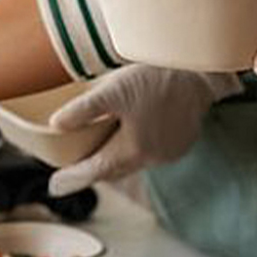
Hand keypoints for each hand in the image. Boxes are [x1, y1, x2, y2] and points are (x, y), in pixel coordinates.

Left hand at [47, 65, 241, 196]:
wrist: (203, 70)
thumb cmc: (158, 76)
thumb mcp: (114, 89)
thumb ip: (84, 109)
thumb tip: (56, 125)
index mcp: (133, 150)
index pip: (95, 171)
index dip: (72, 179)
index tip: (54, 186)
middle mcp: (153, 157)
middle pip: (115, 170)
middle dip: (92, 171)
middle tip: (71, 172)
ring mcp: (171, 151)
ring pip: (134, 161)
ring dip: (115, 159)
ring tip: (98, 154)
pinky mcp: (182, 141)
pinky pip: (153, 152)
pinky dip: (136, 149)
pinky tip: (133, 137)